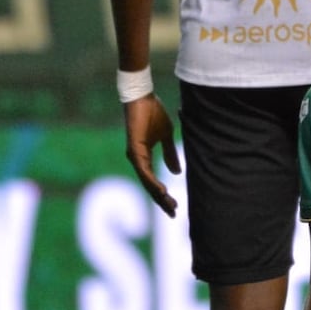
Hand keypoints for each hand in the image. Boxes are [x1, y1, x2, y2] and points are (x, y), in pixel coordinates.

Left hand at [123, 94, 180, 215]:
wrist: (142, 96)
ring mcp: (134, 155)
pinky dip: (151, 182)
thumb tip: (176, 173)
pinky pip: (143, 171)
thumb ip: (170, 154)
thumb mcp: (166, 136)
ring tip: (169, 205)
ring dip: (158, 195)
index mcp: (143, 157)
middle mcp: (137, 159)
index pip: (153, 181)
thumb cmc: (152, 112)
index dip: (163, 195)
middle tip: (173, 213)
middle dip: (161, 200)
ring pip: (146, 182)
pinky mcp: (134, 149)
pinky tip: (160, 190)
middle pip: (150, 186)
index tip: (174, 207)